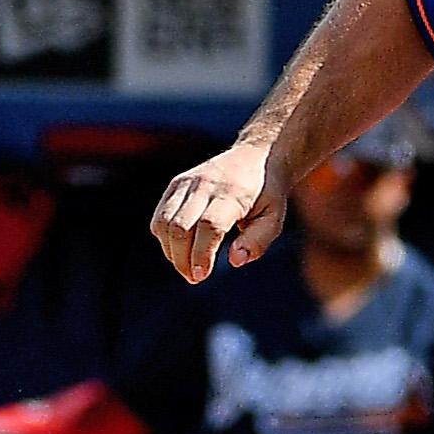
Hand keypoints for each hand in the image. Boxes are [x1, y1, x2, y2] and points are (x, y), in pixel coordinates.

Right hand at [152, 141, 286, 282]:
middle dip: (182, 259)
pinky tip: (181, 249)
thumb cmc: (267, 194)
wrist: (255, 156)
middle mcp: (204, 185)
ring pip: (164, 223)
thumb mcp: (273, 218)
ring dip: (171, 251)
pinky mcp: (176, 185)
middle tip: (194, 278)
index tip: (201, 275)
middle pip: (180, 227)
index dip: (201, 254)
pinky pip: (160, 217)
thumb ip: (258, 241)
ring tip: (187, 266)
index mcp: (231, 194)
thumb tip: (235, 260)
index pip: (209, 226)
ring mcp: (186, 183)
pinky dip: (165, 238)